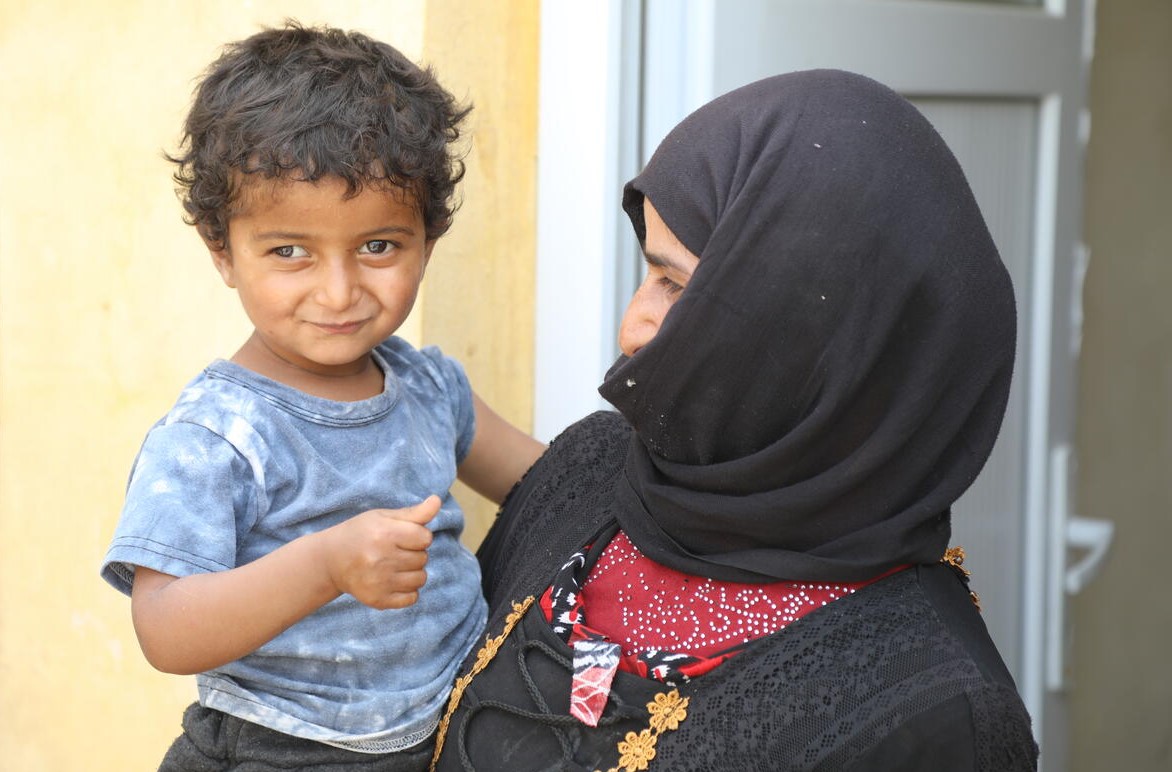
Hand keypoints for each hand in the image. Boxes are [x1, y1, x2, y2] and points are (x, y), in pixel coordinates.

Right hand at [318, 495, 440, 609]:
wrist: (330, 561)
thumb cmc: (361, 533)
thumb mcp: (383, 517)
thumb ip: (414, 513)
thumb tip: (437, 501)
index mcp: (384, 534)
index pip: (425, 538)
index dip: (418, 536)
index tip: (403, 536)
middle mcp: (381, 559)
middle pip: (423, 558)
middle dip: (414, 553)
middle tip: (393, 551)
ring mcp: (379, 582)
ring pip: (421, 579)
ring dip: (413, 572)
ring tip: (394, 565)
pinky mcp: (378, 600)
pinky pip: (412, 598)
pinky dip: (408, 591)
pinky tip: (393, 581)